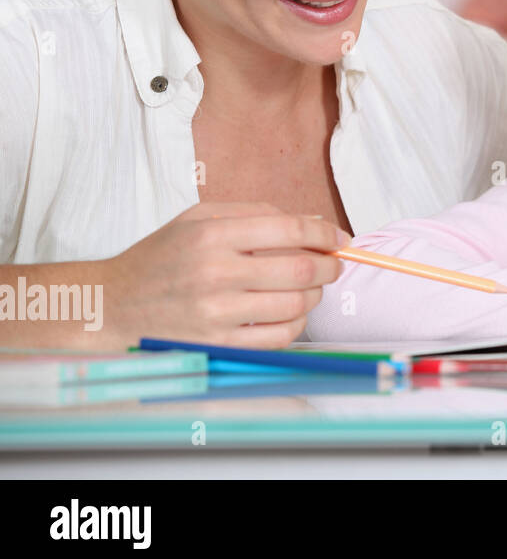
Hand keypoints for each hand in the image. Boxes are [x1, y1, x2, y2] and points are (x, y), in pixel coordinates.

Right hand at [99, 202, 347, 348]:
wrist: (113, 305)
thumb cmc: (161, 258)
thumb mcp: (198, 219)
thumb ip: (255, 214)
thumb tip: (312, 223)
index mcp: (212, 234)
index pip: (290, 228)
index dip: (326, 233)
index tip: (340, 238)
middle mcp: (216, 273)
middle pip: (302, 268)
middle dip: (331, 265)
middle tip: (335, 264)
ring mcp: (217, 313)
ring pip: (296, 304)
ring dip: (315, 295)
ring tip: (310, 287)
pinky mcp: (219, 345)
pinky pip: (279, 337)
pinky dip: (297, 324)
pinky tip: (291, 312)